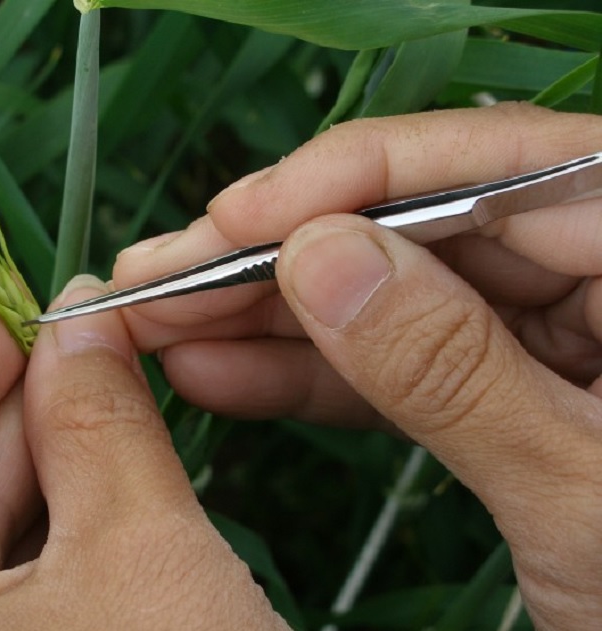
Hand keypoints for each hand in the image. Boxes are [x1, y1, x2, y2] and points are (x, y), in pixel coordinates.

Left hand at [0, 281, 288, 629]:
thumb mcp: (139, 558)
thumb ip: (101, 425)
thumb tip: (84, 315)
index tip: (13, 276)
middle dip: (19, 394)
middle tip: (88, 322)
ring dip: (51, 457)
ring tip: (110, 381)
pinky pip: (14, 587)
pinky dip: (65, 525)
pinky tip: (112, 470)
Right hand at [114, 102, 601, 627]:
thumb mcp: (578, 491)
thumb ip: (450, 368)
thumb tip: (317, 258)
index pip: (493, 170)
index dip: (346, 181)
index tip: (232, 218)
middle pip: (421, 228)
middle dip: (277, 256)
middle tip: (158, 277)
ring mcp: (558, 331)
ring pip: (392, 296)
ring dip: (269, 316)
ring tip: (158, 325)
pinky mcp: (511, 388)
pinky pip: (401, 365)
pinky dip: (310, 376)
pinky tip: (219, 372)